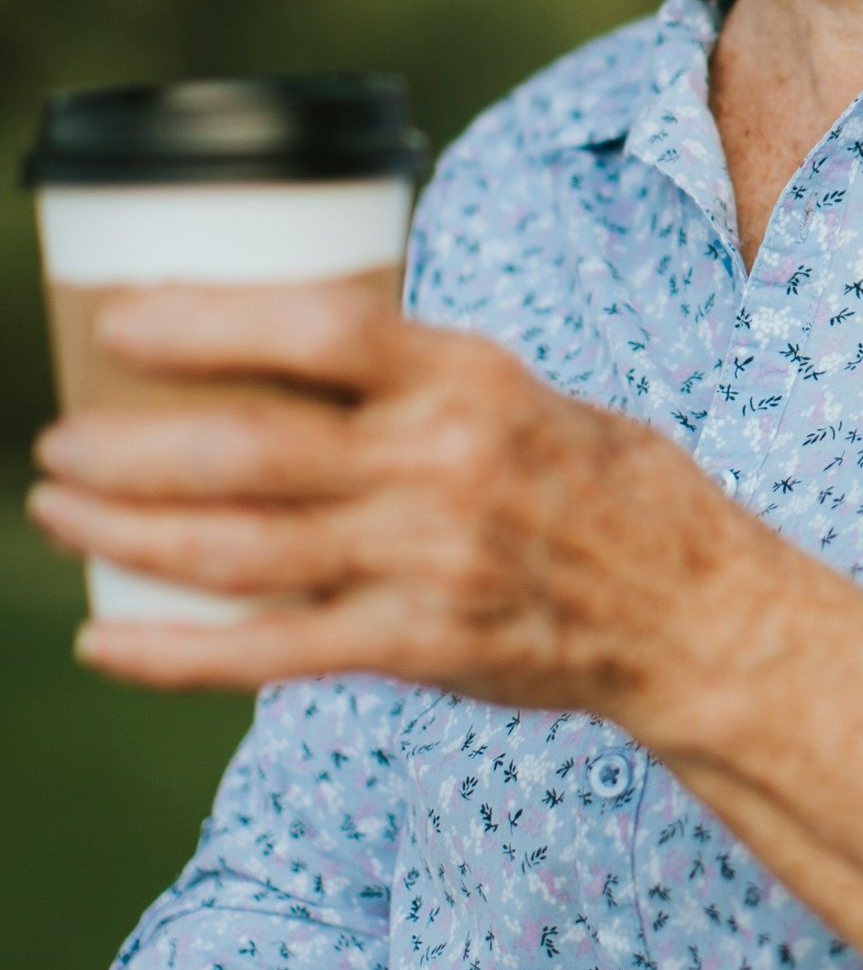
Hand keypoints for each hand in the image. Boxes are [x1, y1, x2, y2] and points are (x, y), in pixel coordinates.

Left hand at [27, 285, 764, 721]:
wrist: (692, 610)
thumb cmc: (604, 484)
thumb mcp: (522, 393)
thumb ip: (418, 386)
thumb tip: (288, 355)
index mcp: (472, 381)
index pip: (325, 331)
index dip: (211, 321)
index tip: (124, 316)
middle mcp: (445, 469)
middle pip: (255, 452)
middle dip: (133, 447)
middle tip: (59, 437)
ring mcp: (427, 565)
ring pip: (242, 551)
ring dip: (130, 532)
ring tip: (61, 510)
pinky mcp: (418, 650)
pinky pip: (269, 654)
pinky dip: (173, 650)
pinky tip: (106, 636)